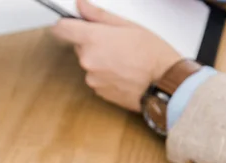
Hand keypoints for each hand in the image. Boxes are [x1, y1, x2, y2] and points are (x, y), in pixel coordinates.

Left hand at [51, 0, 181, 110]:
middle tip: (114, 42)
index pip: (62, 29)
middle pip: (79, 47)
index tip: (70, 23)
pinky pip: (96, 78)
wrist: (163, 84)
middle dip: (92, 43)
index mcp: (93, 40)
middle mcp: (87, 60)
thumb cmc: (152, 54)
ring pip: (89, 63)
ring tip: (123, 59)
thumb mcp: (128, 26)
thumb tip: (81, 6)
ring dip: (100, 60)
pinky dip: (106, 74)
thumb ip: (98, 16)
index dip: (66, 25)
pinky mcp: (97, 91)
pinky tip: (123, 72)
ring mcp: (91, 78)